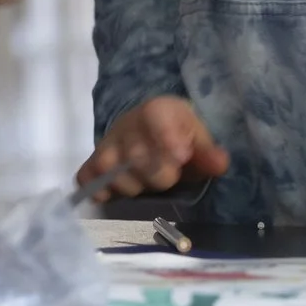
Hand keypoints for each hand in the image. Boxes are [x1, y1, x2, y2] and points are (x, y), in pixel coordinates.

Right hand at [75, 96, 231, 200]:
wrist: (148, 128)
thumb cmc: (179, 135)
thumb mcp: (197, 138)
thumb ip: (207, 153)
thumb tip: (220, 164)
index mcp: (157, 110)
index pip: (155, 115)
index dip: (166, 136)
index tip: (182, 156)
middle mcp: (127, 124)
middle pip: (136, 154)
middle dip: (157, 174)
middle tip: (170, 178)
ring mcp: (107, 144)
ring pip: (110, 169)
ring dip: (130, 186)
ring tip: (144, 186)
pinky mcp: (93, 162)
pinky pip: (86, 177)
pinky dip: (98, 189)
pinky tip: (112, 195)